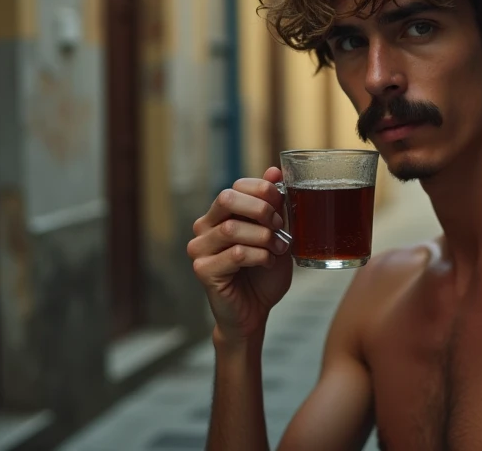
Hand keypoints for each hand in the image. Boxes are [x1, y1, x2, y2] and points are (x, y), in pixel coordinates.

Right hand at [187, 167, 292, 342]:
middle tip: (280, 226)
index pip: (236, 186)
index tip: (282, 207)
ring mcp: (199, 248)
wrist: (255, 311)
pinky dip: (259, 256)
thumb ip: (274, 204)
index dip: (263, 191)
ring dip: (263, 237)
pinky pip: (235, 254)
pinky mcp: (203, 270)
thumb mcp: (275, 233)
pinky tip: (267, 263)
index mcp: (220, 214)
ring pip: (232, 228)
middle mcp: (204, 227)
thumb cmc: (264, 272)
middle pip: (227, 198)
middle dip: (261, 209)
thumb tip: (275, 169)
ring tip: (278, 248)